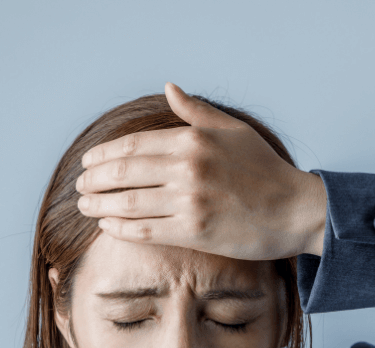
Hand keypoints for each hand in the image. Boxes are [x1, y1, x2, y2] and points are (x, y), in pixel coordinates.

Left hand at [75, 82, 326, 260]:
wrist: (295, 210)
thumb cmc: (266, 170)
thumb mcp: (233, 131)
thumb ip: (196, 112)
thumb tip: (169, 88)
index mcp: (193, 140)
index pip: (133, 146)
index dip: (103, 156)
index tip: (87, 162)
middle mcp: (188, 168)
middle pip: (123, 174)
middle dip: (94, 181)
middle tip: (79, 187)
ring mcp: (190, 201)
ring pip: (129, 203)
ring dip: (100, 205)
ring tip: (85, 206)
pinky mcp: (194, 231)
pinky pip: (145, 230)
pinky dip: (120, 227)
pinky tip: (108, 225)